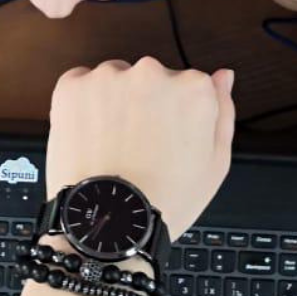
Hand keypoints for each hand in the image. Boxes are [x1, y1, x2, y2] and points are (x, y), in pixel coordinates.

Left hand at [46, 58, 235, 236]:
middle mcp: (152, 73)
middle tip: (140, 146)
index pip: (188, 85)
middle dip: (146, 104)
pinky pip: (81, 84)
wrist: (110, 222)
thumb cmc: (165, 198)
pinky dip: (84, 104)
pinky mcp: (73, 87)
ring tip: (113, 145)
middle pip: (152, 79)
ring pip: (116, 80)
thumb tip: (222, 77)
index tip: (169, 138)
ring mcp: (110, 78)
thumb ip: (223, 110)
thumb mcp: (216, 163)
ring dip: (114, 101)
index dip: (178, 116)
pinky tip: (91, 135)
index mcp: (193, 88)